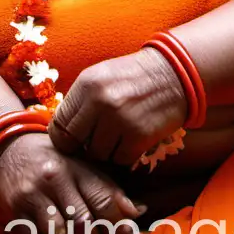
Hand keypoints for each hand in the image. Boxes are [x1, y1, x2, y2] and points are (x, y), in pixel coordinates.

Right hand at [0, 133, 141, 233]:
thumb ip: (109, 188)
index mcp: (78, 166)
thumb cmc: (55, 161)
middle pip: (84, 221)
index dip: (118, 227)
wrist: (9, 149)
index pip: (104, 199)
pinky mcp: (17, 209)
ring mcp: (35, 194)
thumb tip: (139, 210)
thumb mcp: (82, 166)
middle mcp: (57, 178)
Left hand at [48, 48, 186, 166]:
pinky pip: (120, 160)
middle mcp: (101, 102)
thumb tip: (59, 132)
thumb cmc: (132, 77)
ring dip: (104, 152)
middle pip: (73, 143)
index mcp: (87, 84)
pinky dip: (123, 155)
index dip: (63, 137)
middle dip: (80, 147)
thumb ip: (78, 102)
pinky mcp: (139, 136)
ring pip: (97, 155)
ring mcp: (120, 120)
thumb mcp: (100, 77)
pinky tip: (131, 141)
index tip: (72, 139)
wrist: (174, 74)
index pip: (58, 124)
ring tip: (116, 138)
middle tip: (92, 143)